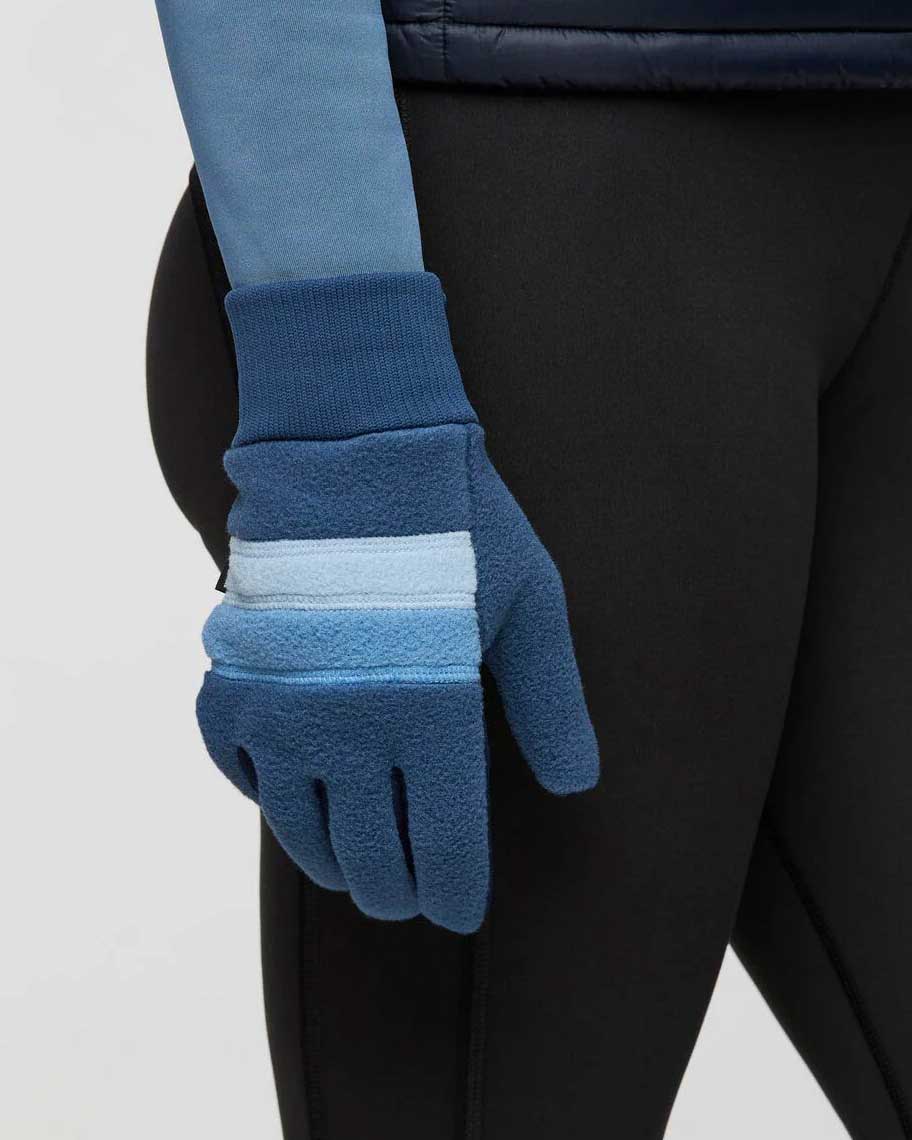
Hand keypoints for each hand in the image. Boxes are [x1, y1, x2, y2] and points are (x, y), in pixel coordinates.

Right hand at [196, 272, 597, 932]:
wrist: (355, 452)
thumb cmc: (460, 524)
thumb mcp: (532, 605)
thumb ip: (551, 703)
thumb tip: (575, 785)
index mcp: (432, 719)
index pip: (443, 848)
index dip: (453, 891)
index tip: (459, 912)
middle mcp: (350, 732)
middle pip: (370, 858)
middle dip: (395, 891)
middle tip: (409, 896)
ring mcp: (283, 712)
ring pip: (301, 832)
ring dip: (332, 864)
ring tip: (353, 872)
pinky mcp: (235, 684)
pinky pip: (239, 771)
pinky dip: (264, 800)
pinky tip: (287, 799)